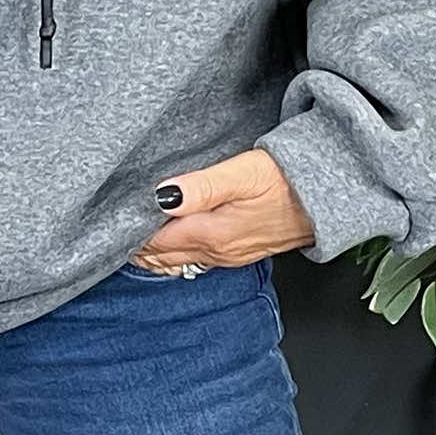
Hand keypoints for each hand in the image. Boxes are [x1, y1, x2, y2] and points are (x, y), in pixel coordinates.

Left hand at [128, 148, 315, 272]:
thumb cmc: (285, 180)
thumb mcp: (241, 174)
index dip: (131, 232)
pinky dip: (174, 254)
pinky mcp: (239, 252)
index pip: (157, 240)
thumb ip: (201, 187)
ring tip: (129, 239)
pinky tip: (166, 244)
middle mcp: (217, 251)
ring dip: (153, 253)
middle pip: (163, 256)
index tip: (110, 220)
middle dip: (136, 246)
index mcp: (212, 233)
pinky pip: (196, 259)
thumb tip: (161, 196)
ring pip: (178, 260)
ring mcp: (228, 256)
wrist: (325, 199)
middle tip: (109, 231)